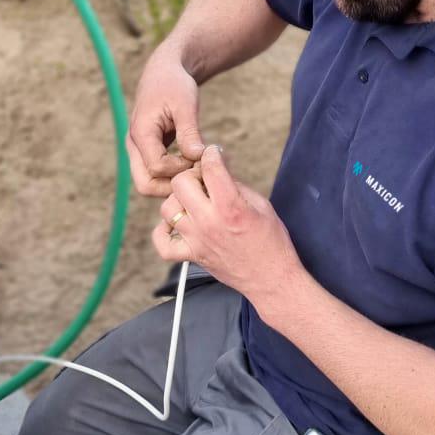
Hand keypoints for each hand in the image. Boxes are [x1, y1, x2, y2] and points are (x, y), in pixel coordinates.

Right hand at [126, 47, 205, 199]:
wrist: (164, 72)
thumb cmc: (175, 84)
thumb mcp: (186, 104)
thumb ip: (190, 132)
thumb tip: (197, 157)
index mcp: (141, 133)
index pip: (157, 168)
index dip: (181, 168)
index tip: (202, 157)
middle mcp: (133, 146)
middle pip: (145, 185)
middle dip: (173, 186)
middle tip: (198, 173)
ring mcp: (137, 151)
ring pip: (149, 184)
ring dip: (173, 183)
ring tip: (197, 168)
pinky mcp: (146, 153)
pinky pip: (155, 176)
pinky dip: (173, 176)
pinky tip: (192, 165)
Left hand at [153, 144, 299, 306]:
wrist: (272, 279)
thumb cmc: (272, 242)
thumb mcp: (261, 205)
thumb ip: (236, 185)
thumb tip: (218, 169)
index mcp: (231, 207)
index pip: (210, 168)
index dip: (211, 155)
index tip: (214, 155)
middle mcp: (209, 222)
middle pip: (180, 184)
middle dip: (191, 175)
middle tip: (203, 181)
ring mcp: (197, 240)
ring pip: (167, 209)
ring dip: (178, 200)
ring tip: (193, 202)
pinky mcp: (192, 256)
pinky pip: (163, 244)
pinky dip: (163, 232)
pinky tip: (176, 225)